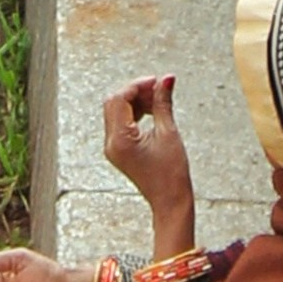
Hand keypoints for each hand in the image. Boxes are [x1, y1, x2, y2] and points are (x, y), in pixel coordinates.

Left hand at [101, 70, 197, 248]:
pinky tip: (152, 111)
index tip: (158, 81)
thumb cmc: (172, 173)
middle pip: (114, 103)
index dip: (138, 85)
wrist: (170, 202)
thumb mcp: (168, 133)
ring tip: (159, 100)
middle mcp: (110, 143)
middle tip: (159, 88)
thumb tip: (167, 79)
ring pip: (117, 111)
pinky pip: (121, 123)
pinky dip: (135, 112)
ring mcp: (112, 148)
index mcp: (119, 140)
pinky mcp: (119, 150)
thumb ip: (163, 103)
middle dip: (136, 92)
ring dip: (136, 101)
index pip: (120, 99)